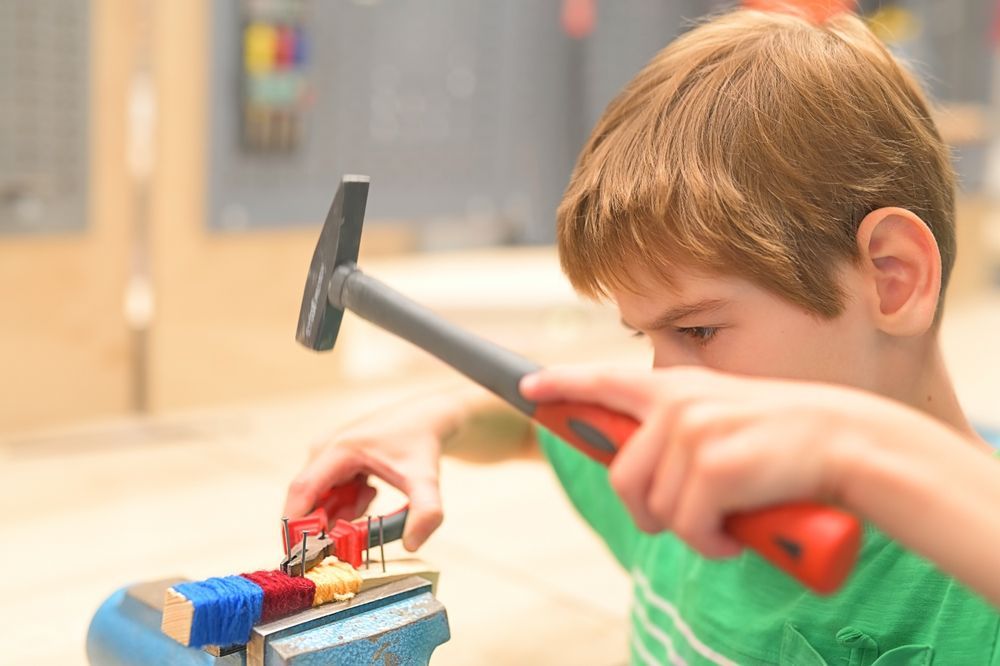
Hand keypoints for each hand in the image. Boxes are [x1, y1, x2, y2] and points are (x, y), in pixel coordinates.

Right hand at [283, 393, 461, 550]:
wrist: (426, 418)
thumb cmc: (421, 444)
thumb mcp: (426, 479)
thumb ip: (425, 512)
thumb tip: (411, 546)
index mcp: (339, 448)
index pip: (302, 490)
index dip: (296, 523)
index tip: (300, 555)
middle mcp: (325, 448)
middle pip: (309, 499)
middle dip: (327, 523)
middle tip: (353, 535)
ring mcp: (325, 452)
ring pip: (321, 498)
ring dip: (342, 511)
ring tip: (371, 494)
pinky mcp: (331, 458)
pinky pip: (329, 492)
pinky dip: (346, 502)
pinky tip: (369, 489)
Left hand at [521, 366, 887, 557]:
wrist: (853, 444)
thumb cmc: (789, 442)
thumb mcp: (726, 419)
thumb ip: (681, 431)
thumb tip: (638, 466)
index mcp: (679, 388)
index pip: (605, 380)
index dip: (563, 384)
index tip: (529, 386)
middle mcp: (677, 403)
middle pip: (622, 478)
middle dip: (649, 512)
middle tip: (689, 519)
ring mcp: (693, 431)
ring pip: (655, 509)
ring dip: (691, 530)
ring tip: (729, 517)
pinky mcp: (713, 465)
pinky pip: (686, 527)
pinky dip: (712, 543)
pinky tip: (738, 530)